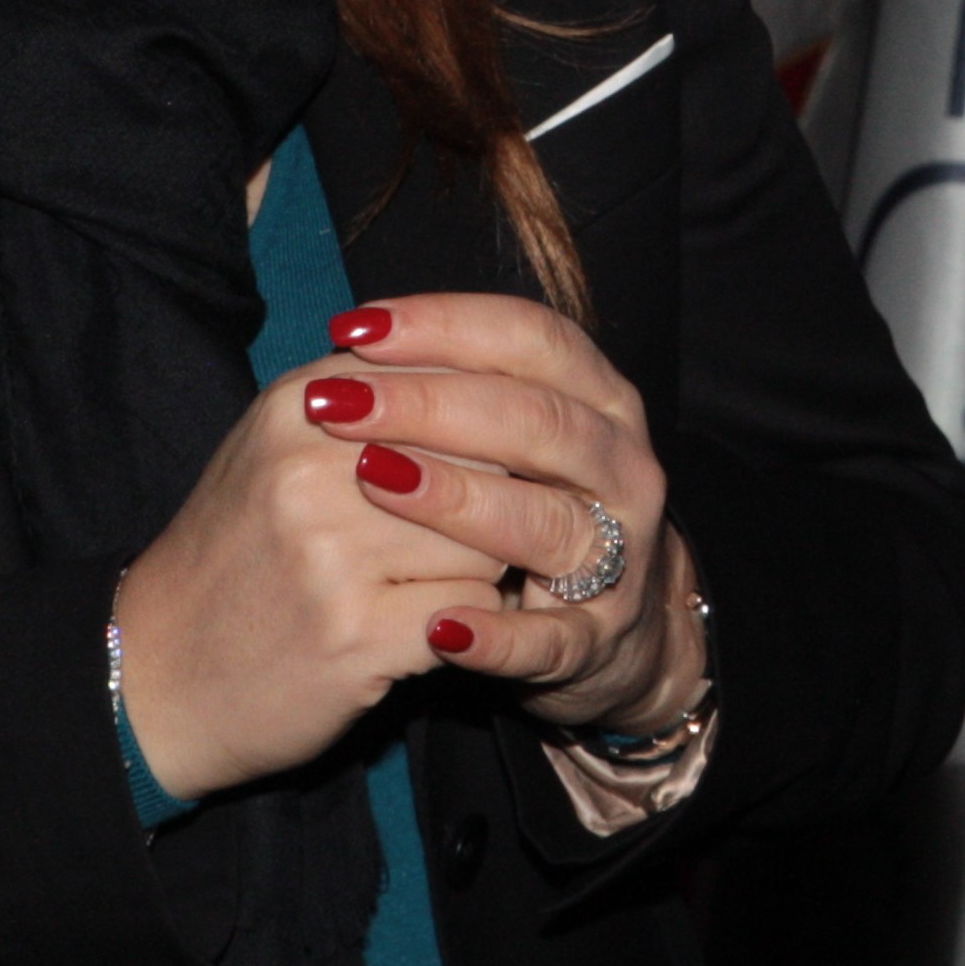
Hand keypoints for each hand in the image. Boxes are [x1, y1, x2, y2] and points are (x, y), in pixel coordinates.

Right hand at [111, 361, 507, 800]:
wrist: (157, 677)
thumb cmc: (238, 552)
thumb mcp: (280, 445)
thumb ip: (373, 396)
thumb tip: (490, 368)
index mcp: (300, 405)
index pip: (454, 381)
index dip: (491, 424)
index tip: (496, 457)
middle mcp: (310, 470)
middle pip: (482, 460)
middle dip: (494, 500)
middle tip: (476, 529)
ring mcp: (331, 556)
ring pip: (487, 539)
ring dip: (482, 567)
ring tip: (436, 579)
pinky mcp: (356, 635)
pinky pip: (472, 610)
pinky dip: (467, 621)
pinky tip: (425, 625)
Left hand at [306, 293, 709, 738]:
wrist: (609, 626)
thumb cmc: (530, 508)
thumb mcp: (510, 440)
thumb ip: (453, 391)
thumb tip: (351, 346)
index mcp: (601, 401)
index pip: (531, 339)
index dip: (446, 325)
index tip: (357, 329)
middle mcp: (621, 468)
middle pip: (536, 420)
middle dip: (433, 406)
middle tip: (342, 405)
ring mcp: (618, 557)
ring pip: (548, 521)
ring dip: (462, 500)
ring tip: (378, 484)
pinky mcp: (596, 639)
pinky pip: (551, 640)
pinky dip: (499, 636)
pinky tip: (440, 626)